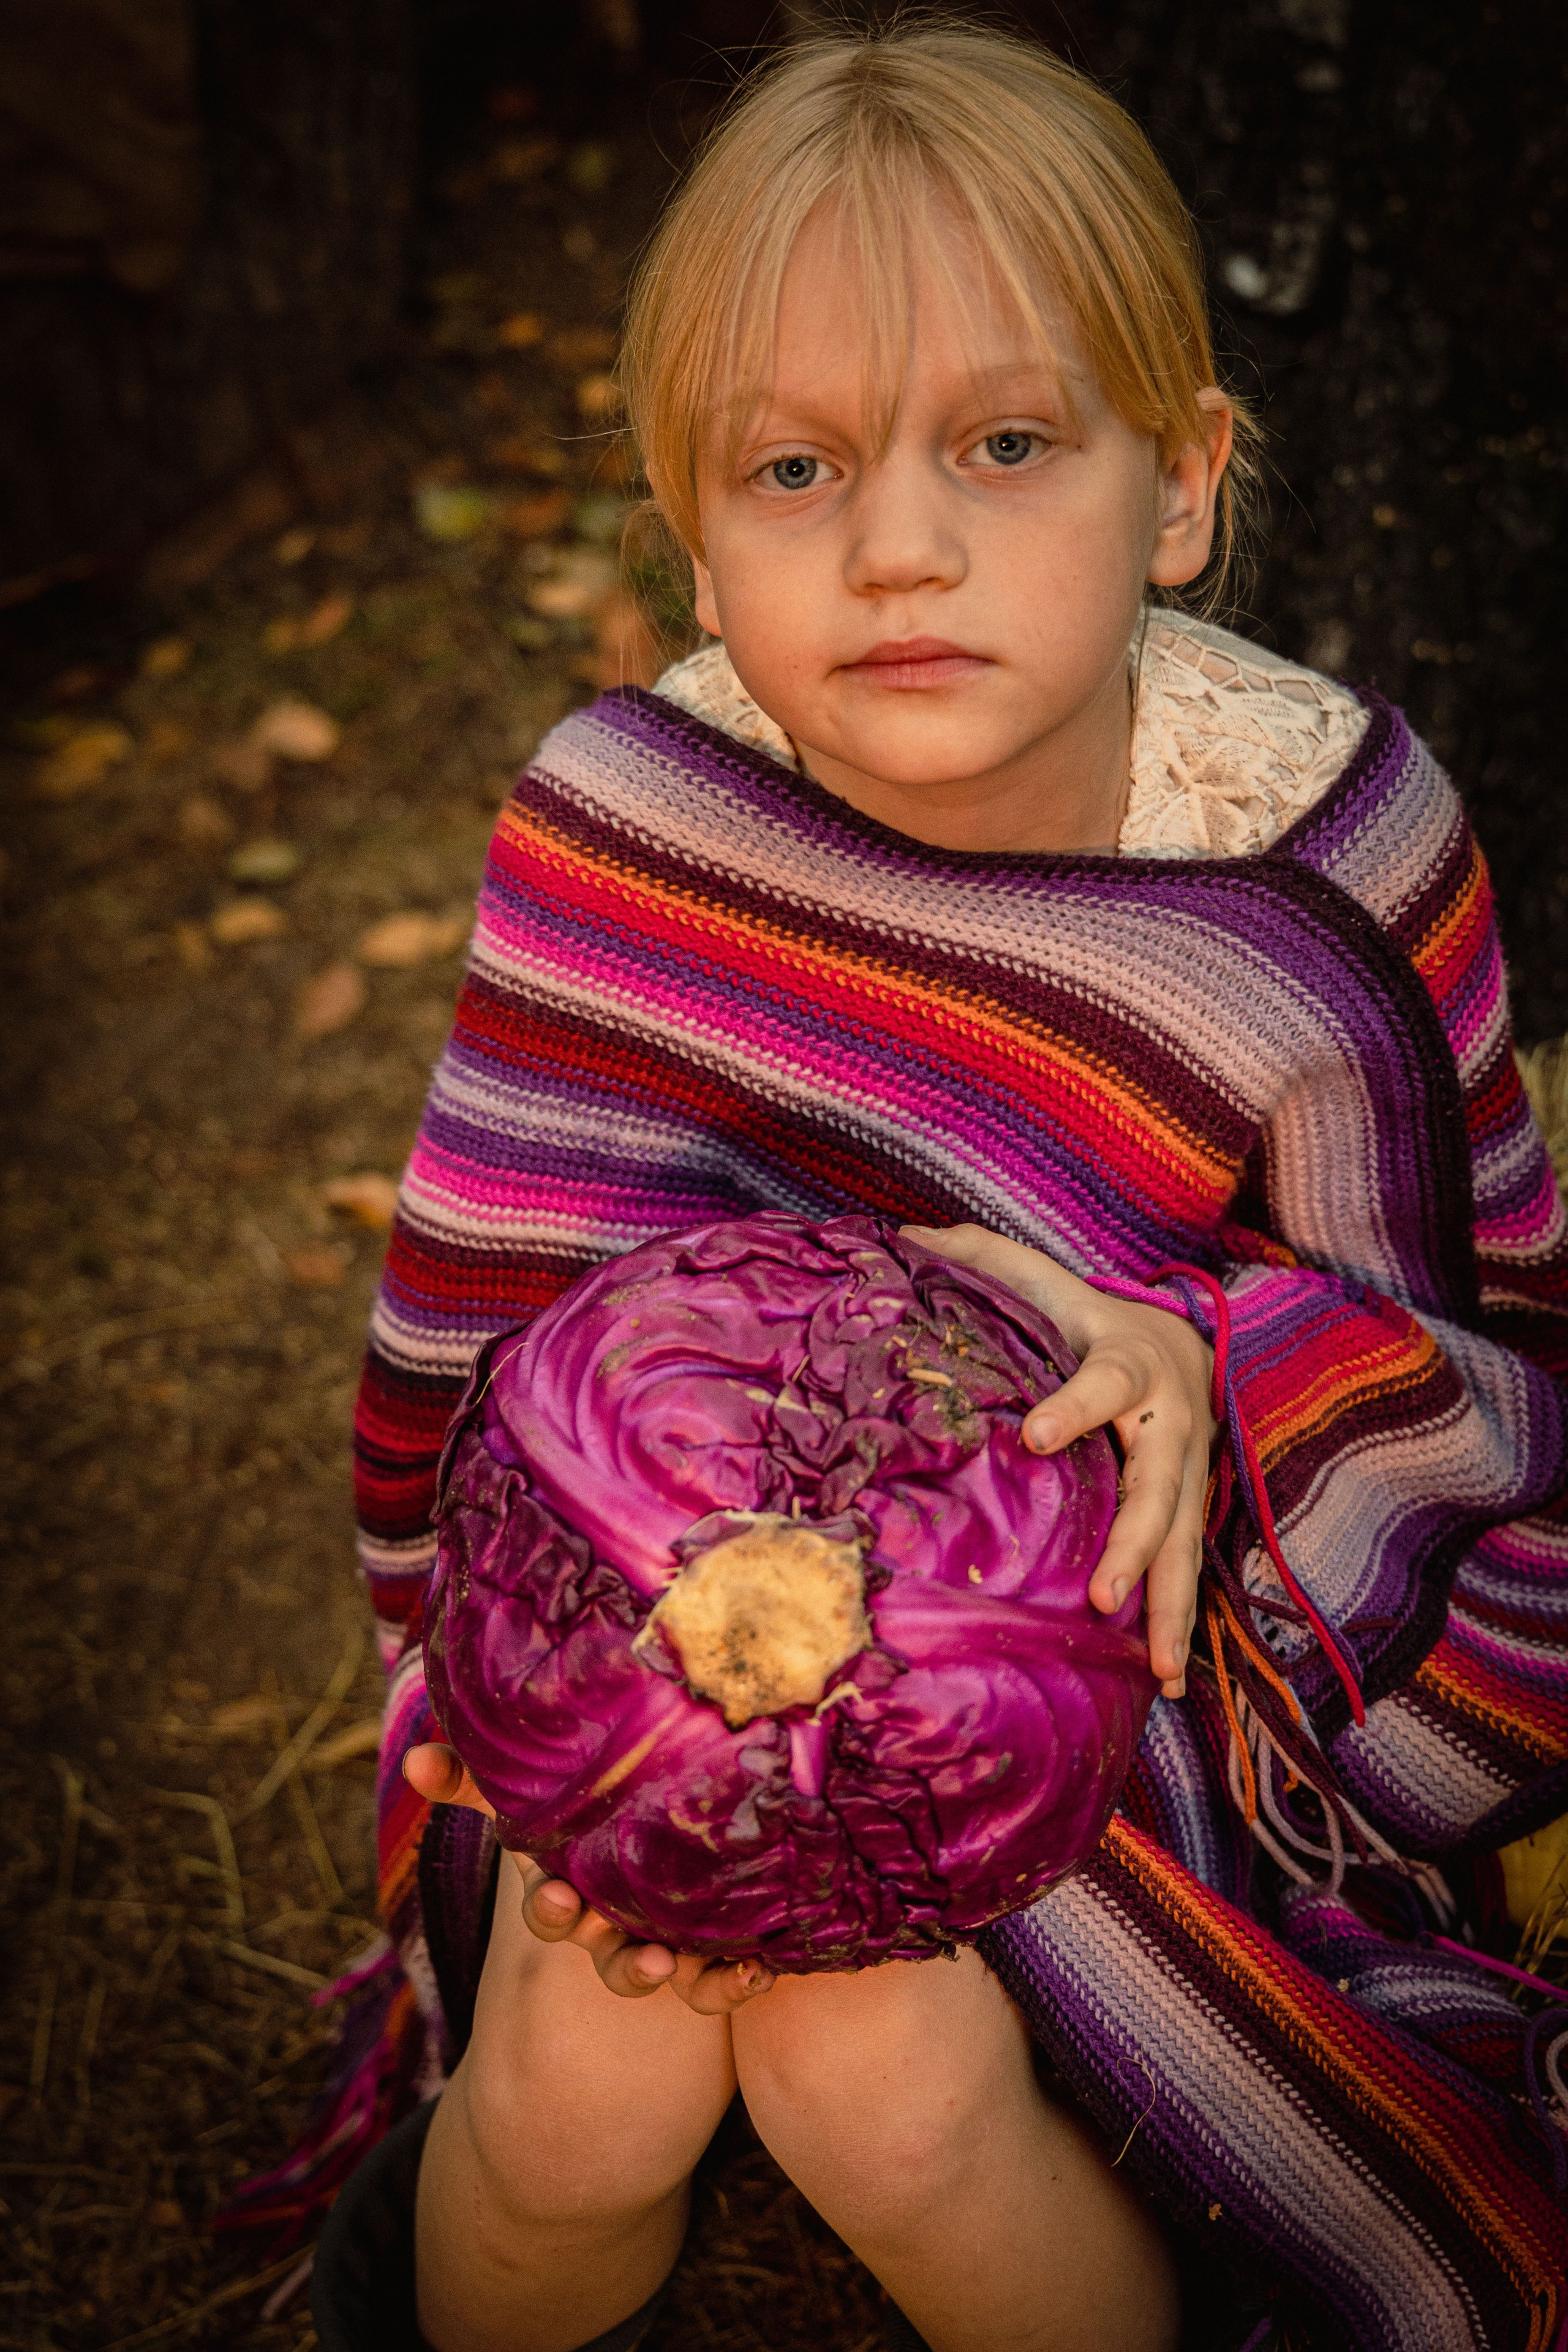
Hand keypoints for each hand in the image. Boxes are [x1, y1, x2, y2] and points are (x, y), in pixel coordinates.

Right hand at [401, 1742, 774, 2011]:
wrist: (659, 1863)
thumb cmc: (586, 1817)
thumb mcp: (534, 1796)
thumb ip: (476, 1777)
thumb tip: (413, 1759)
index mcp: (571, 1882)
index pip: (549, 1905)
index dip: (551, 1909)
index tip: (561, 1896)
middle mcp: (610, 1919)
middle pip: (599, 1947)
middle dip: (608, 1948)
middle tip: (631, 1944)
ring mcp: (657, 1938)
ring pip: (650, 1970)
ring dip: (657, 1970)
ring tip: (673, 1962)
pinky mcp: (707, 1954)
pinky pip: (714, 1985)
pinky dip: (731, 1984)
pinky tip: (757, 1973)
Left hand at [902, 1224, 1216, 1697]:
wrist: (1187, 1343)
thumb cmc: (1091, 1317)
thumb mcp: (1044, 1279)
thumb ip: (980, 1260)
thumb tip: (902, 1237)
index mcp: (1126, 1363)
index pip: (1100, 1384)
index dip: (1072, 1407)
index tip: (1035, 1436)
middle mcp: (1167, 1425)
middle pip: (1156, 1488)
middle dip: (1134, 1543)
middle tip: (1103, 1595)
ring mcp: (1186, 1475)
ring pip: (1183, 1543)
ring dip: (1168, 1605)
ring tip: (1156, 1668)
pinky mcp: (1186, 1511)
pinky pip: (1183, 1569)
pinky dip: (1176, 1622)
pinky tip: (1164, 1677)